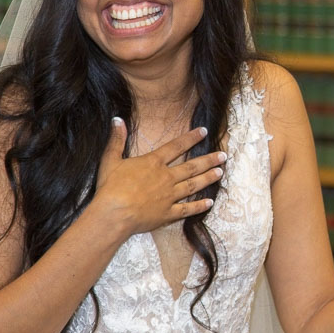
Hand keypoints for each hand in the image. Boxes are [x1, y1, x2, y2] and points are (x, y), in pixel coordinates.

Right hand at [94, 118, 222, 237]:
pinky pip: (187, 209)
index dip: (191, 138)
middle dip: (209, 160)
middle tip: (223, 155)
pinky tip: (209, 202)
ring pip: (193, 185)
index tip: (204, 131)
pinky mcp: (168, 213)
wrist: (113, 213)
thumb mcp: (110, 159)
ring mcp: (169, 196)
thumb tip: (117, 119)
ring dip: (208, 178)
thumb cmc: (110, 187)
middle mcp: (166, 177)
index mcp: (153, 163)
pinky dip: (199, 206)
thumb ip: (116, 139)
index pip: (176, 146)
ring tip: (220, 172)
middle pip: (192, 166)